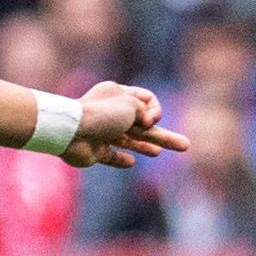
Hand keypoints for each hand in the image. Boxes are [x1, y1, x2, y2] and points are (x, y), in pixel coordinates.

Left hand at [63, 82, 190, 168]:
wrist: (70, 132)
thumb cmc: (102, 114)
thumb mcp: (131, 105)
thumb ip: (145, 113)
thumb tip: (144, 125)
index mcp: (118, 94)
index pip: (146, 99)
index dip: (155, 111)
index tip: (148, 121)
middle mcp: (110, 112)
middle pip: (142, 124)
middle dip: (163, 134)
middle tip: (185, 145)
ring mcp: (102, 132)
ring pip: (129, 140)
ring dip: (146, 145)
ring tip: (160, 152)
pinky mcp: (94, 151)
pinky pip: (110, 155)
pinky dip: (121, 159)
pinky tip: (130, 161)